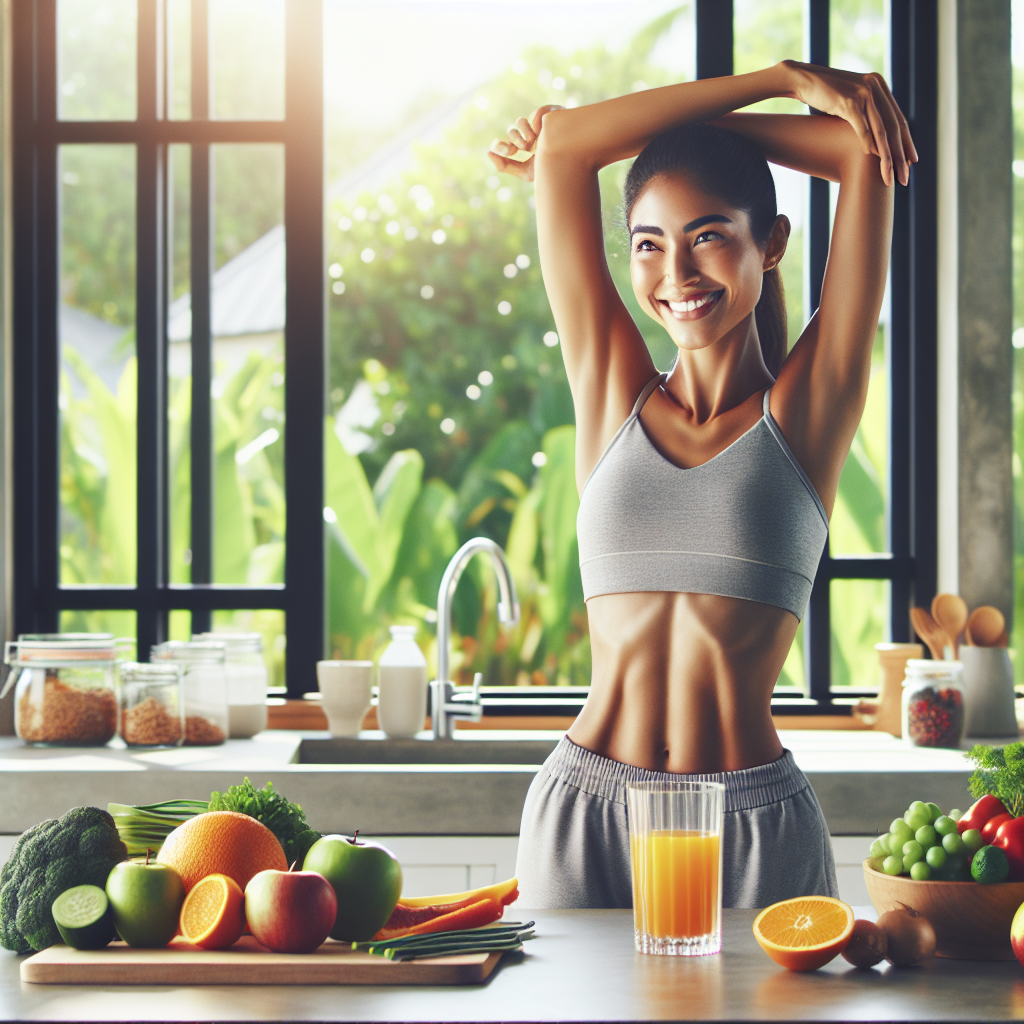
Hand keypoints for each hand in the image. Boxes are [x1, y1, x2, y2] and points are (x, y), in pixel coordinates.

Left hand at [487, 105, 562, 181]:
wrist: (573, 160)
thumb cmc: (553, 168)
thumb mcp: (527, 172)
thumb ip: (507, 166)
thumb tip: (488, 153)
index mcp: (526, 150)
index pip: (505, 145)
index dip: (499, 147)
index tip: (506, 152)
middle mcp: (531, 135)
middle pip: (510, 133)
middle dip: (509, 142)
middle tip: (515, 150)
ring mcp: (539, 124)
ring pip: (519, 122)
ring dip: (522, 135)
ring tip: (532, 143)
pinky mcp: (550, 113)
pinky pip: (535, 114)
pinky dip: (535, 124)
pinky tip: (541, 133)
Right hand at [782, 60, 917, 185]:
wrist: (802, 79)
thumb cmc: (823, 94)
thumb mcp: (849, 101)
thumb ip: (864, 113)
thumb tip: (871, 138)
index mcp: (879, 87)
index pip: (898, 119)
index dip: (907, 142)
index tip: (912, 161)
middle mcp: (876, 87)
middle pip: (894, 127)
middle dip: (901, 155)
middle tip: (905, 176)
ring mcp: (864, 93)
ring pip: (882, 130)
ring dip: (887, 156)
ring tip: (890, 176)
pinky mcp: (849, 101)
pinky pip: (862, 127)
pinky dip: (867, 144)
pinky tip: (871, 159)